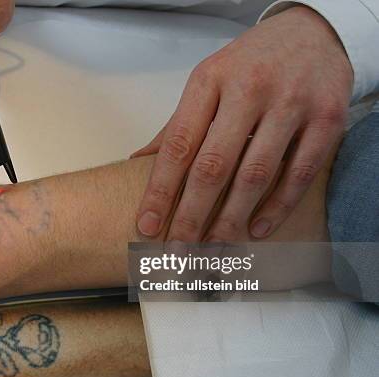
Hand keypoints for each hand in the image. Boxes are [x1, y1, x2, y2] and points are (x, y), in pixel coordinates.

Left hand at [134, 6, 352, 241]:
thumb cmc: (250, 63)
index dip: (160, 191)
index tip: (147, 226)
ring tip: (212, 250)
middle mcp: (249, 90)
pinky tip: (255, 230)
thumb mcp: (207, 82)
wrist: (312, 34)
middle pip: (213, 166)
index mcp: (209, 81)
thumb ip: (178, 125)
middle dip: (191, 216)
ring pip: (255, 175)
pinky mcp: (327, 118)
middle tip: (178, 252)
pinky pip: (298, 173)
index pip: (178, 145)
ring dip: (231, 220)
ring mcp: (291, 104)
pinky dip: (277, 207)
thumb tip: (139, 163)